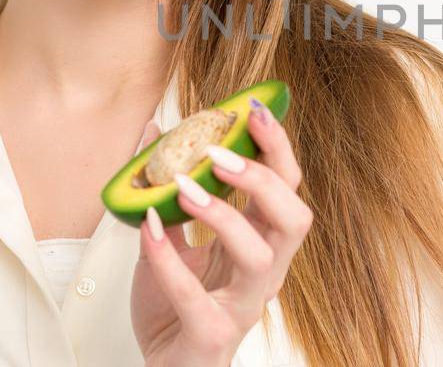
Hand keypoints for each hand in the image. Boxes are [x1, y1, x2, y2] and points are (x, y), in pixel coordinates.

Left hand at [130, 99, 313, 366]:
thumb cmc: (173, 309)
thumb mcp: (167, 240)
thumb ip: (164, 193)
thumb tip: (153, 133)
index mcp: (260, 242)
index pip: (287, 187)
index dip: (277, 146)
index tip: (253, 108)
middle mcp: (263, 272)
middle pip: (293, 217)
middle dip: (264, 177)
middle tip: (221, 151)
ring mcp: (242, 305)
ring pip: (261, 256)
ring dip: (224, 214)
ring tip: (185, 186)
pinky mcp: (211, 334)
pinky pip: (195, 295)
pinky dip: (168, 258)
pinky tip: (148, 227)